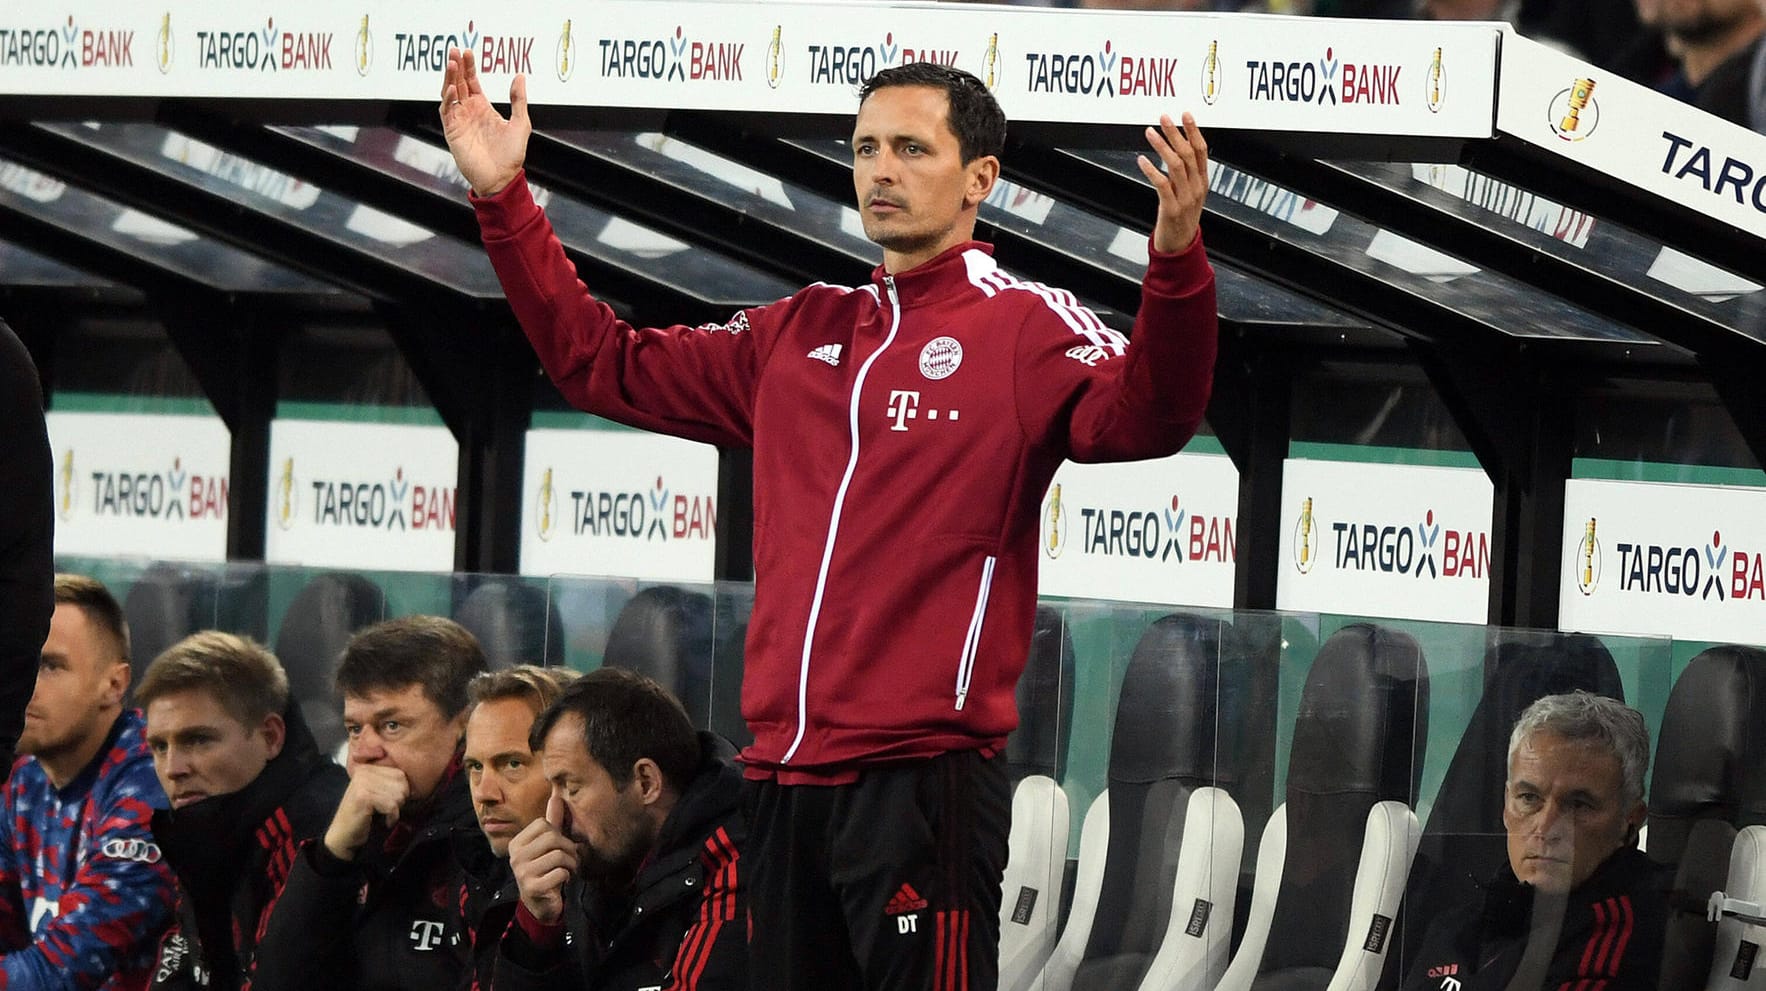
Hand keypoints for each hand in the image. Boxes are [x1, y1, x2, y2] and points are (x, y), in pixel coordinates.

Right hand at [323, 764, 409, 860]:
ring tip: (382, 815)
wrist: (343, 836)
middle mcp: (364, 771)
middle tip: (385, 810)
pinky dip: (391, 817)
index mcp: (368, 768)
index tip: (388, 802)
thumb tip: (414, 779)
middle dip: (399, 801)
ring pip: (398, 795)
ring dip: (394, 810)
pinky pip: (391, 806)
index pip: (400, 774)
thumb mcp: (377, 792)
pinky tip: (382, 821)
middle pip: (402, 783)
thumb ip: (390, 782)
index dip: (401, 792)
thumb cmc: (364, 816)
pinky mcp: (363, 797)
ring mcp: (362, 783)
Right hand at [439, 46, 531, 196]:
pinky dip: (449, 99)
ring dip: (449, 78)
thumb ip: (518, 99)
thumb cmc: (511, 155)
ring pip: (450, 93)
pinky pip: (447, 111)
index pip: (472, 81)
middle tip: (455, 50)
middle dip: (456, 66)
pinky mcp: (452, 131)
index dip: (469, 66)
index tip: (468, 51)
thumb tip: (520, 76)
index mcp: (483, 108)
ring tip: (452, 63)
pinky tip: (454, 88)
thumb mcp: (520, 123)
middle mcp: (469, 111)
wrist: (501, 178)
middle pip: (459, 83)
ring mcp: (459, 120)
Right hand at [509, 793, 577, 924]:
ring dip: (571, 864)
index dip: (558, 834)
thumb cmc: (545, 870)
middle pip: (552, 838)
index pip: (543, 824)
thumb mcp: (548, 846)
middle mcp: (515, 856)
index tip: (560, 847)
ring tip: (567, 870)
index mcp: (517, 843)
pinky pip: (560, 872)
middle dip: (568, 849)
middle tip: (570, 860)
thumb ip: (553, 822)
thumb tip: (557, 796)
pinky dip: (567, 876)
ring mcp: (522, 872)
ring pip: (559, 855)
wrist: (540, 904)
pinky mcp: (532, 887)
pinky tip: (561, 882)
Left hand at [1137, 112, 1209, 253]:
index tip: (1185, 114)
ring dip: (1162, 146)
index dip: (1194, 131)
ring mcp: (1186, 198)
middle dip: (1176, 133)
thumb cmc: (1181, 218)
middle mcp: (1196, 187)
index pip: (1201, 150)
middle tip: (1164, 117)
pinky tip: (1142, 160)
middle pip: (1189, 154)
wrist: (1180, 246)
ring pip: (1177, 165)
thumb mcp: (1189, 193)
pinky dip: (1152, 170)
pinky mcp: (1172, 209)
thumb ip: (1186, 174)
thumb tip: (1177, 150)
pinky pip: (1162, 185)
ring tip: (1150, 132)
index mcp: (1202, 181)